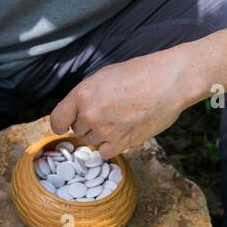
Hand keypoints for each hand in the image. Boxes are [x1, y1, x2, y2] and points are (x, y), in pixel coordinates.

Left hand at [50, 49, 193, 156]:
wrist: (168, 82)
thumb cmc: (139, 74)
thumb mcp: (103, 77)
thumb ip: (86, 96)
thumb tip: (77, 112)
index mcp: (82, 94)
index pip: (58, 119)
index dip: (60, 124)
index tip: (63, 126)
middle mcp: (90, 114)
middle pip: (78, 130)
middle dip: (88, 124)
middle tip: (107, 113)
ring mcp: (106, 130)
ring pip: (92, 141)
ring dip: (101, 134)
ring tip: (120, 119)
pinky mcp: (122, 142)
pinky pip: (106, 152)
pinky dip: (111, 146)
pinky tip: (121, 133)